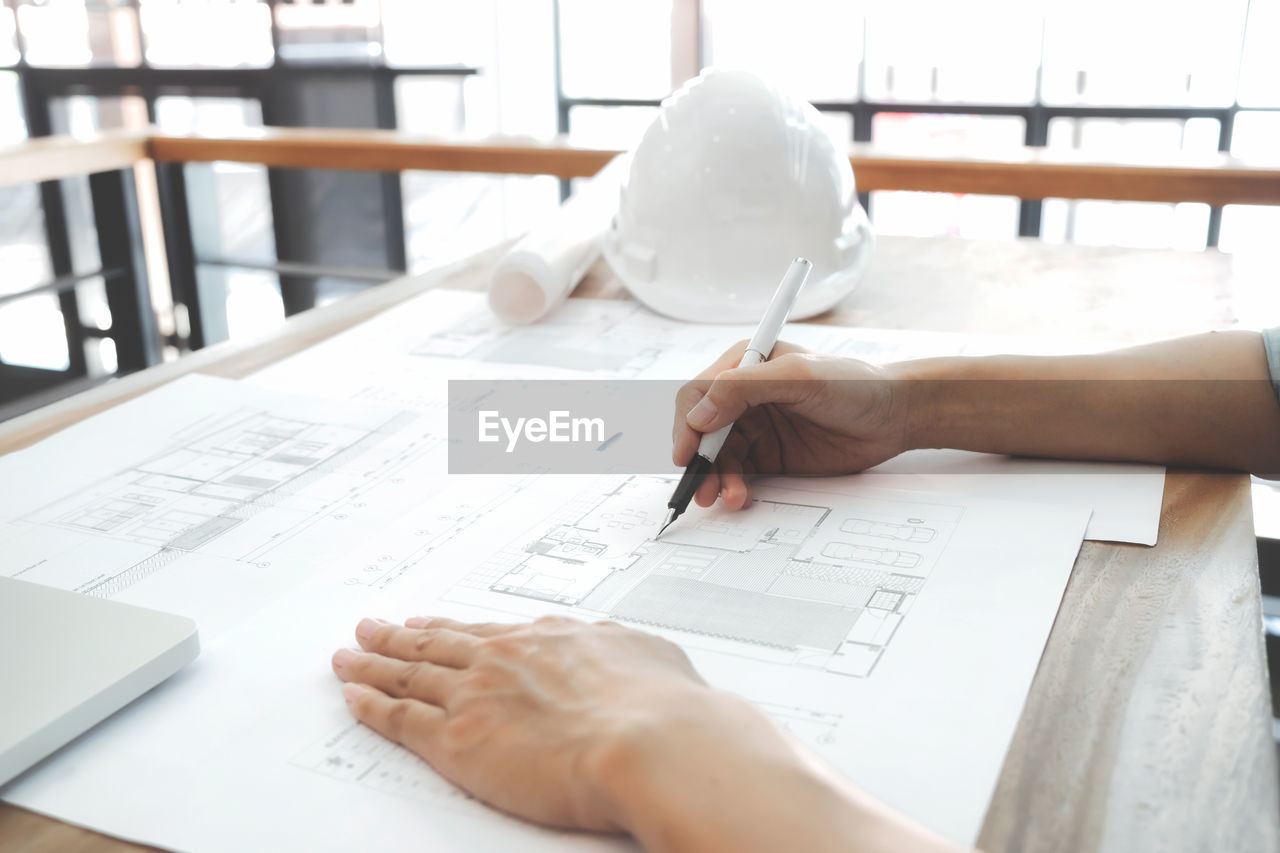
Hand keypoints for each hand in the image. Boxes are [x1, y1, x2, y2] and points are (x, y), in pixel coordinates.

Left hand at [331, 614, 713, 831]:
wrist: (651, 743)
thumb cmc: (663, 710)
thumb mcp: (653, 659)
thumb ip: (627, 652)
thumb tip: (626, 647)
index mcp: (550, 639)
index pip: (487, 632)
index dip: (453, 627)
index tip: (431, 622)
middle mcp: (505, 659)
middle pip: (437, 643)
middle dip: (399, 634)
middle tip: (371, 625)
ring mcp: (477, 696)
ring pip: (409, 672)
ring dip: (374, 662)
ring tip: (348, 653)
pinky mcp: (457, 740)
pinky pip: (400, 718)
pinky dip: (371, 704)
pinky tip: (353, 695)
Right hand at [672, 341, 909, 509]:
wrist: (895, 416)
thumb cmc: (855, 384)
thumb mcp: (798, 376)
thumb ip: (744, 388)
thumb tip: (699, 415)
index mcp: (745, 365)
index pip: (698, 394)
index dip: (687, 424)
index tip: (688, 453)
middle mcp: (744, 396)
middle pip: (702, 431)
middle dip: (699, 461)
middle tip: (702, 487)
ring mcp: (757, 428)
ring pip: (718, 458)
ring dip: (717, 479)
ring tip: (728, 498)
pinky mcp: (770, 456)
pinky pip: (740, 474)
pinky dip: (734, 487)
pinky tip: (740, 497)